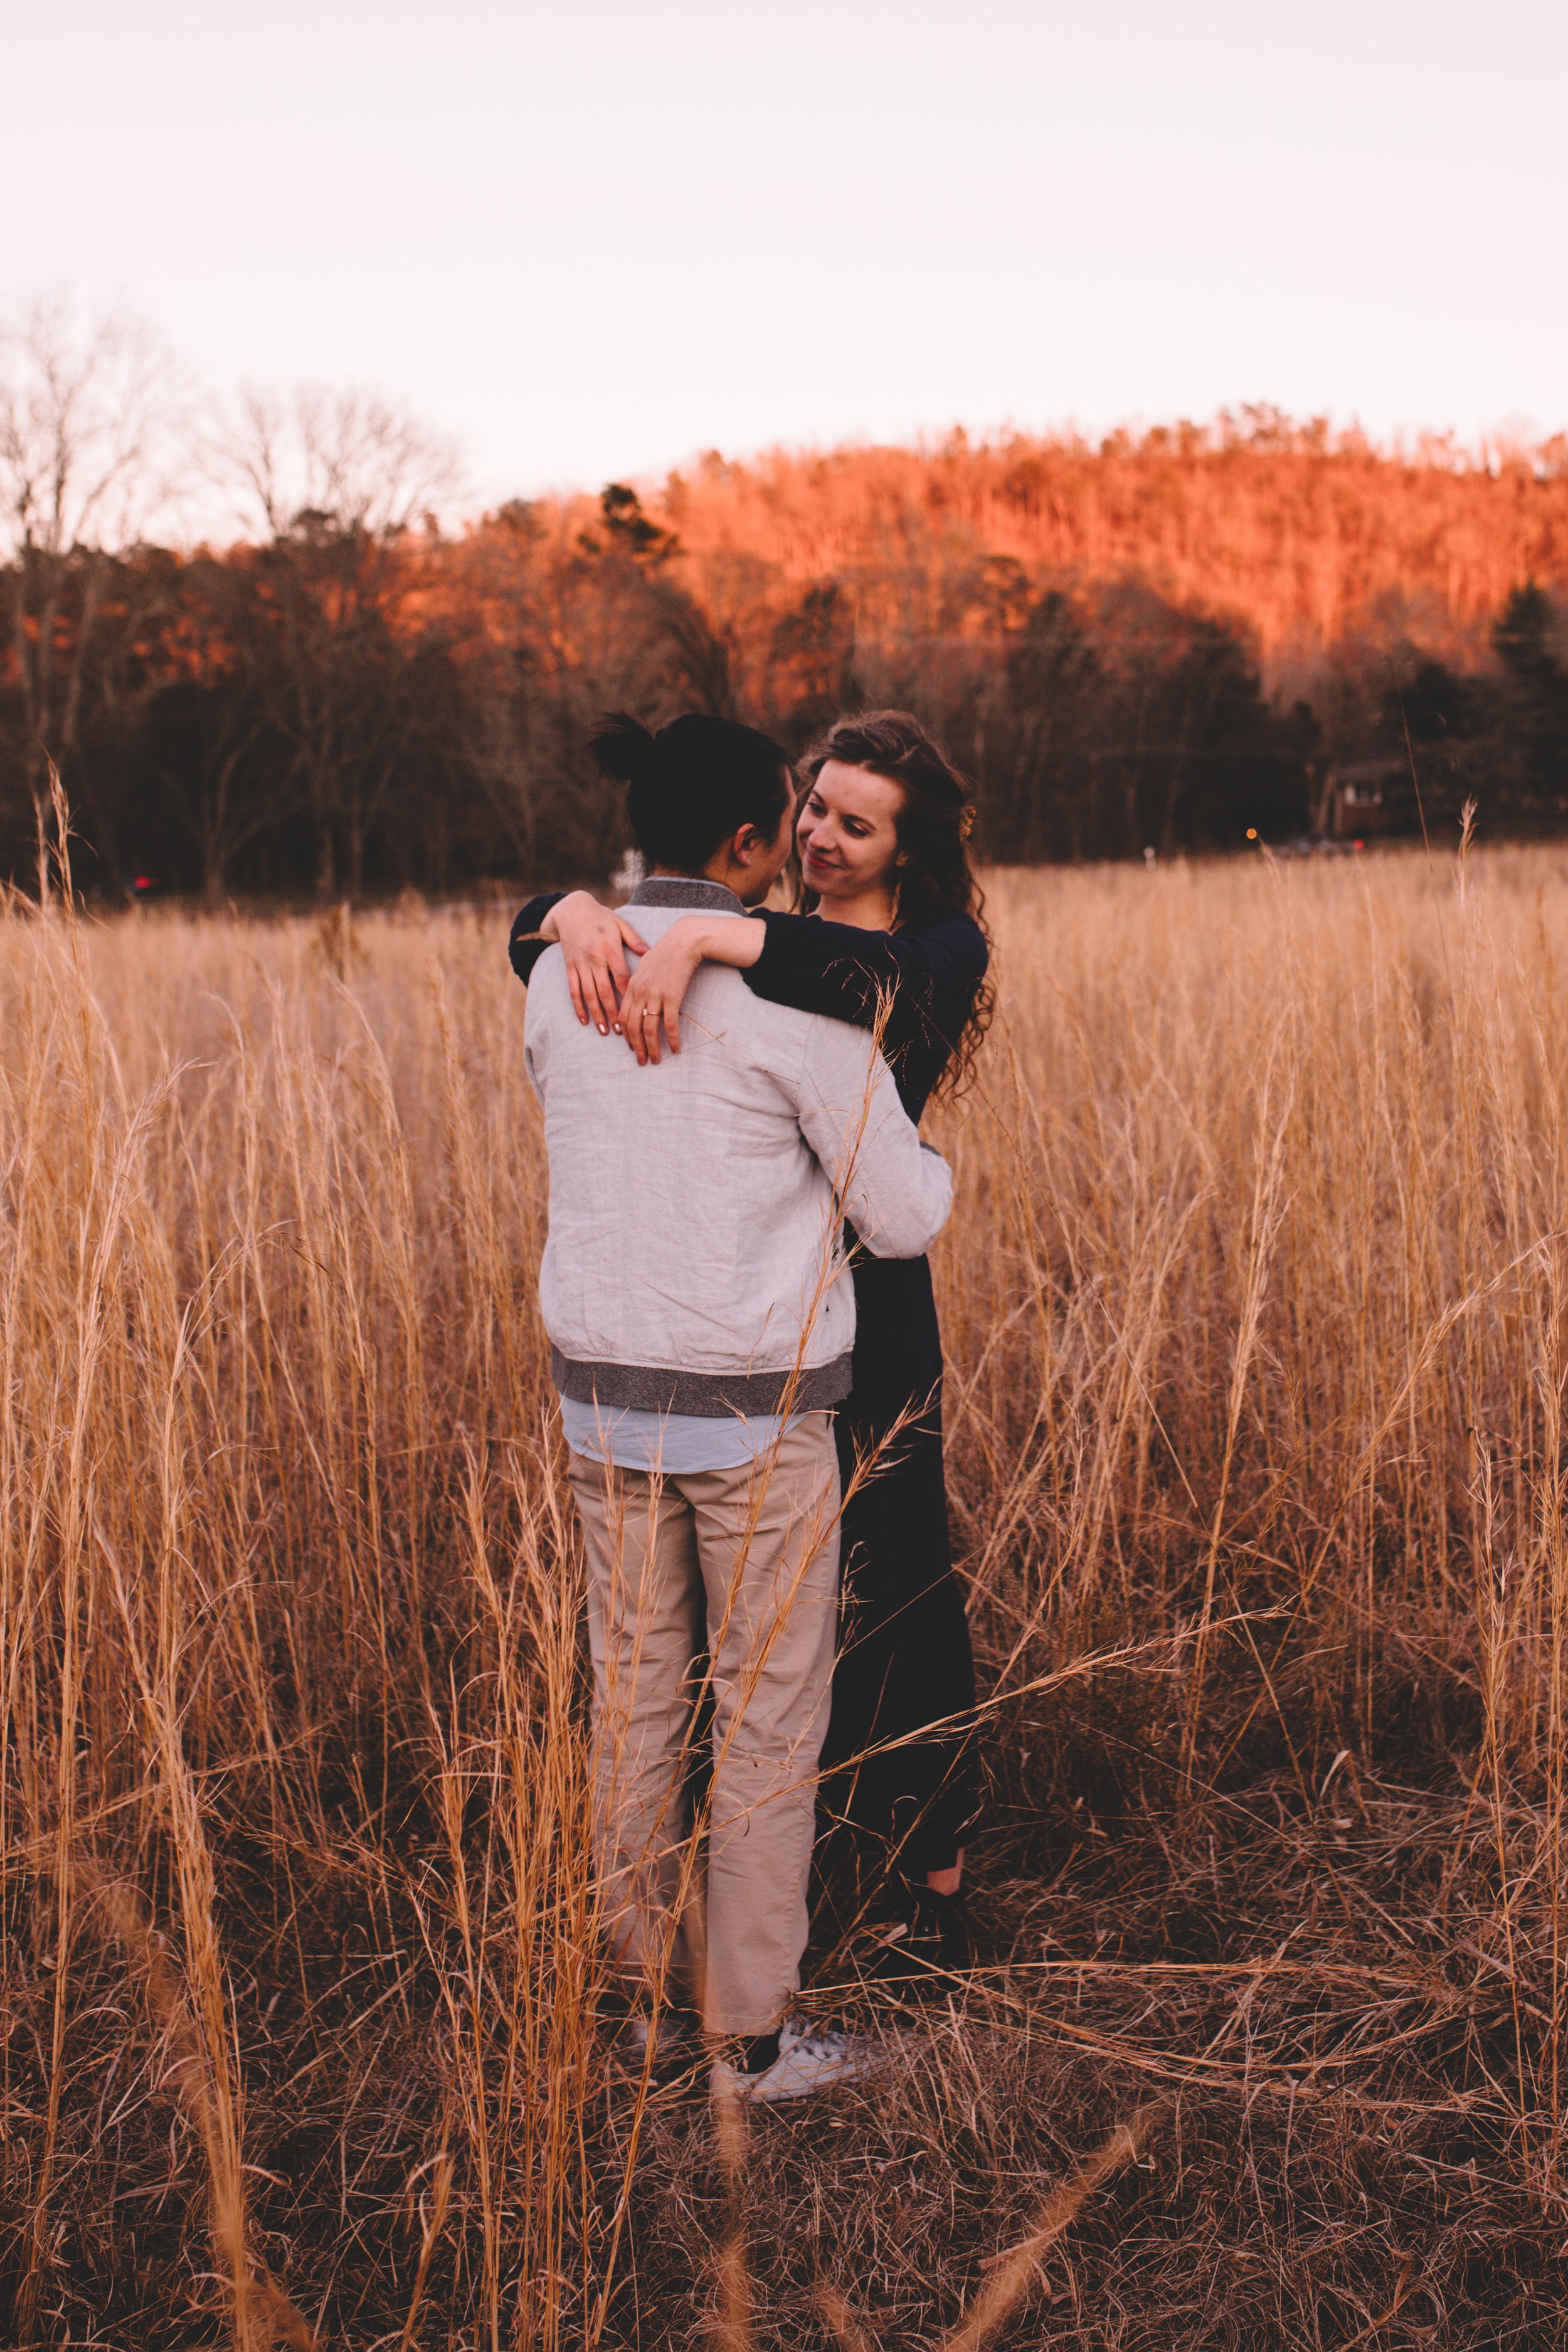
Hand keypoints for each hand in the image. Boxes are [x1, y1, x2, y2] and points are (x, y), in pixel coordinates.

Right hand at [543, 891, 648, 1033]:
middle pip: (605, 991)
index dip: (628, 997)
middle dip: (613, 1012)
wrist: (572, 909)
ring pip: (588, 994)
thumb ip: (635, 940)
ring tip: (604, 1031)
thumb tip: (650, 954)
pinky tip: (584, 1020)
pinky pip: (573, 989)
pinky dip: (578, 1006)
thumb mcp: (620, 924)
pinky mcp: (570, 966)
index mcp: (611, 949)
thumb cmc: (601, 917)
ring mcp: (581, 964)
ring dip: (597, 1014)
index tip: (637, 1012)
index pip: (621, 978)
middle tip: (621, 1031)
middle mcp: (595, 959)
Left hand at [617, 922, 708, 1062]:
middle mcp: (640, 993)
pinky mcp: (672, 997)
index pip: (624, 1016)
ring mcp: (655, 995)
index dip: (626, 1035)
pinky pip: (669, 1024)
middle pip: (633, 1027)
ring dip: (651, 1048)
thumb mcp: (644, 964)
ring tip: (656, 1060)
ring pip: (648, 1029)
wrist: (682, 941)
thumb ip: (638, 981)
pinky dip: (671, 1038)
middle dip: (636, 1047)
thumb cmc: (665, 951)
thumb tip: (637, 993)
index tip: (631, 1046)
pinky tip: (675, 1048)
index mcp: (632, 986)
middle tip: (641, 1061)